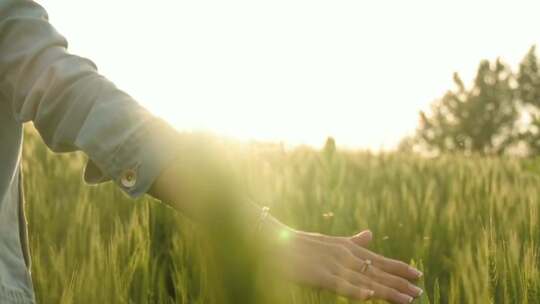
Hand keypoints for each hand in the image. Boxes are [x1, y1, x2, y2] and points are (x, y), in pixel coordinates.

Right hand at [265, 229, 422, 303]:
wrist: (274, 242)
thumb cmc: (301, 244)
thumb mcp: (330, 240)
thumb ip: (352, 241)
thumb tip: (370, 234)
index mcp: (347, 247)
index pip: (379, 259)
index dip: (399, 268)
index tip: (418, 274)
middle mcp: (344, 255)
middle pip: (378, 272)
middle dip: (400, 283)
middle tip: (420, 291)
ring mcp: (333, 265)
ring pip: (366, 280)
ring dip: (388, 291)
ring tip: (407, 299)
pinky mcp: (319, 274)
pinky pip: (341, 285)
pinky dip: (356, 290)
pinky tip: (370, 295)